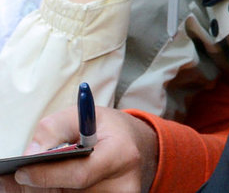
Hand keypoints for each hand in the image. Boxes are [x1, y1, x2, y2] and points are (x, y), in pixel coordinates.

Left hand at [4, 108, 155, 191]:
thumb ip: (54, 129)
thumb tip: (31, 155)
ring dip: (51, 189)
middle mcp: (123, 183)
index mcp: (122, 154)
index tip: (22, 171)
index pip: (80, 174)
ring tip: (37, 176)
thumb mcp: (83, 115)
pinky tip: (51, 184)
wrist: (133, 145)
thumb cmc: (107, 129)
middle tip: (23, 176)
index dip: (47, 175)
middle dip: (44, 184)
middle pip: (73, 192)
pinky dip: (60, 192)